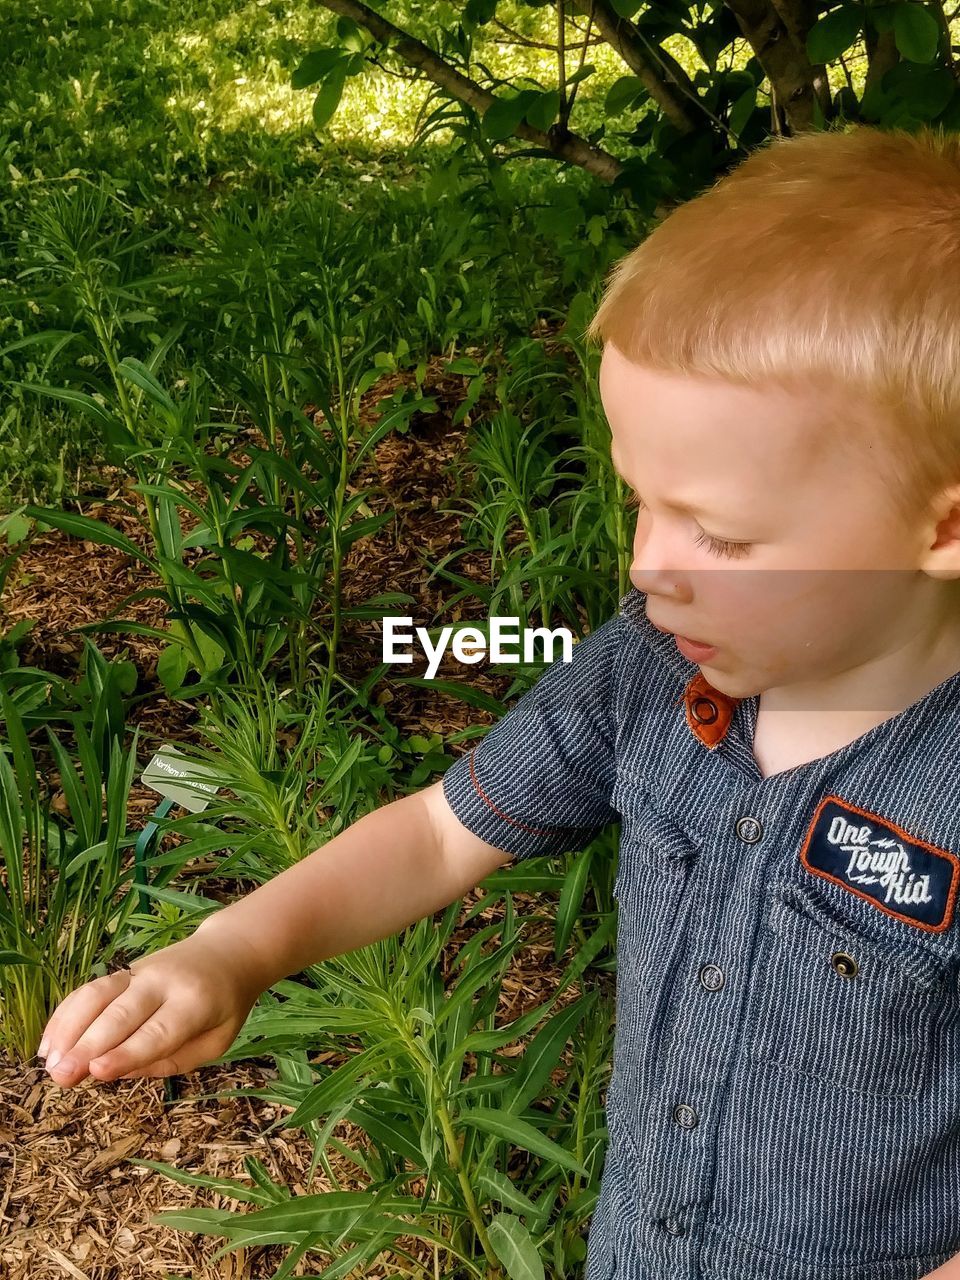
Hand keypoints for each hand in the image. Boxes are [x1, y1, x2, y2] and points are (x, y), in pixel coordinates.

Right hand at [37, 931, 263, 1087]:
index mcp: (195, 1003)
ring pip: (97, 995)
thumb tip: (120, 1073)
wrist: (228, 952)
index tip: (96, 1072)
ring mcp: (140, 972)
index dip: (126, 1052)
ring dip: (69, 1029)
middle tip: (60, 1076)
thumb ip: (172, 1060)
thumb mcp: (216, 1041)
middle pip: (121, 1014)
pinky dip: (66, 1015)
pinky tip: (49, 1044)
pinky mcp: (123, 971)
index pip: (158, 1031)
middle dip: (87, 1045)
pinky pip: (89, 990)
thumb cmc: (225, 1005)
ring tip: (49, 1063)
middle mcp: (164, 983)